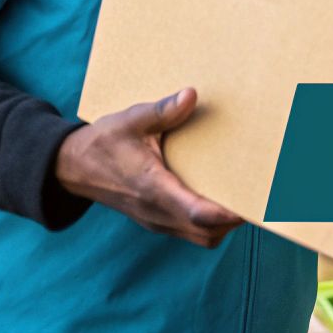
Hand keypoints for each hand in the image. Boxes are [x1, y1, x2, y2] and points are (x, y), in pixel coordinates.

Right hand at [54, 87, 243, 247]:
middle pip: (207, 232)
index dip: (227, 213)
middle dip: (235, 220)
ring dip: (224, 224)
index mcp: (152, 188)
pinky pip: (191, 231)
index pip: (196, 212)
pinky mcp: (156, 220)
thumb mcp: (130, 120)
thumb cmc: (103, 142)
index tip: (252, 204)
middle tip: (261, 196)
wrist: (71, 168)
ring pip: (201, 237)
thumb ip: (162, 111)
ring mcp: (156, 220)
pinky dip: (210, 222)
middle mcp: (157, 212)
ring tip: (245, 197)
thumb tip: (191, 95)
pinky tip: (220, 197)